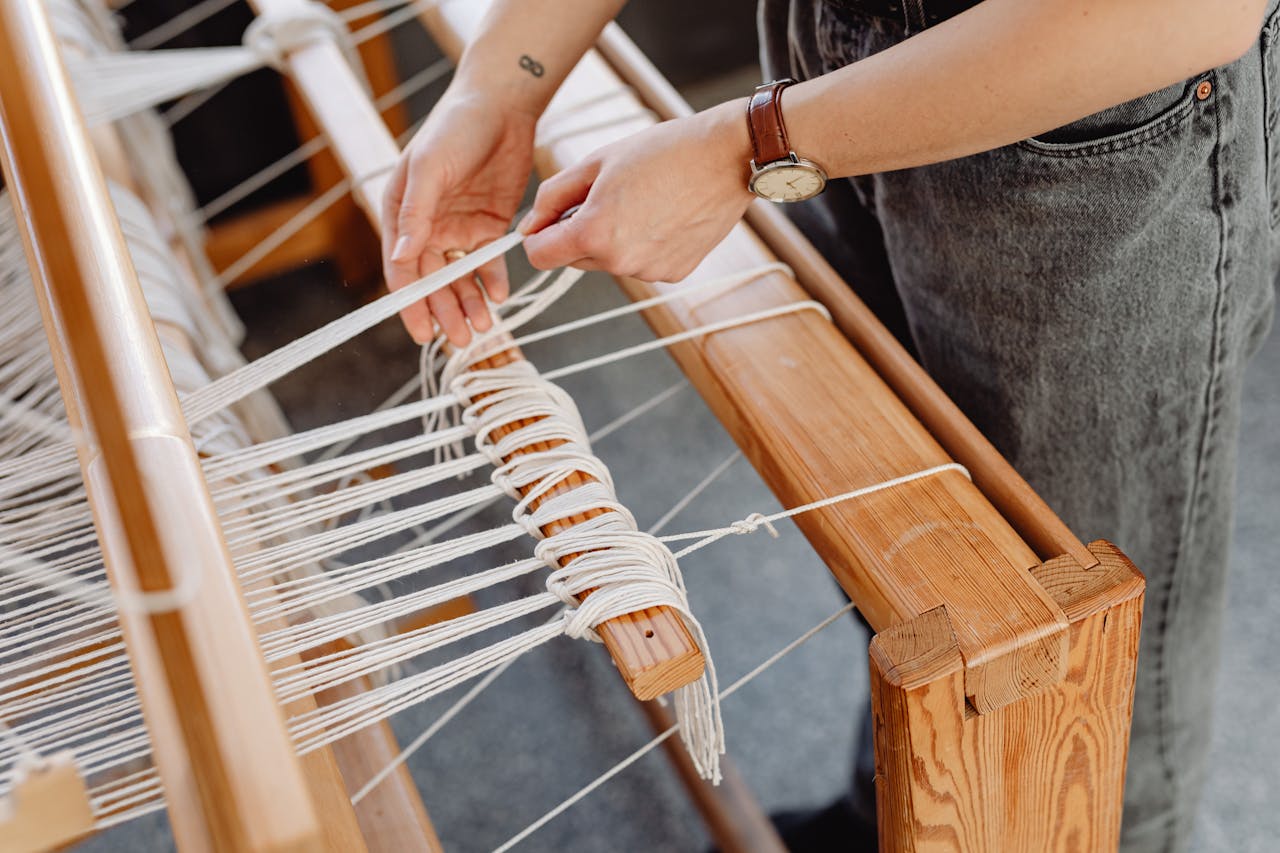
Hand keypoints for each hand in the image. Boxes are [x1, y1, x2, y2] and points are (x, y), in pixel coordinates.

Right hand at [382, 91, 536, 345]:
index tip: (422, 331)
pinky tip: (500, 296)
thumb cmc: (455, 128)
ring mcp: (458, 227)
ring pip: (460, 277)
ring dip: (469, 303)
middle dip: (444, 311)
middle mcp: (426, 226)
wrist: (501, 106)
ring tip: (484, 327)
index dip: (410, 302)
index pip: (401, 268)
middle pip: (433, 281)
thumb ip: (417, 212)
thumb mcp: (430, 167)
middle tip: (461, 339)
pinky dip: (493, 281)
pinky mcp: (488, 225)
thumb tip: (401, 256)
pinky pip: (488, 262)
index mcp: (401, 213)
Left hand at [518, 99, 753, 281]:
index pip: (540, 257)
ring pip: (609, 262)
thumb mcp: (596, 162)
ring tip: (641, 201)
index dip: (539, 236)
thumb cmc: (664, 151)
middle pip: (574, 260)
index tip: (550, 220)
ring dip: (612, 239)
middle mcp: (621, 263)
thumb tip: (528, 227)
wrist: (726, 158)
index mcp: (595, 234)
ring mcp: (650, 272)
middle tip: (606, 196)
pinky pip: (641, 263)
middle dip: (579, 233)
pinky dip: (642, 245)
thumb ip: (553, 196)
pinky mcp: (674, 273)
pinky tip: (663, 215)